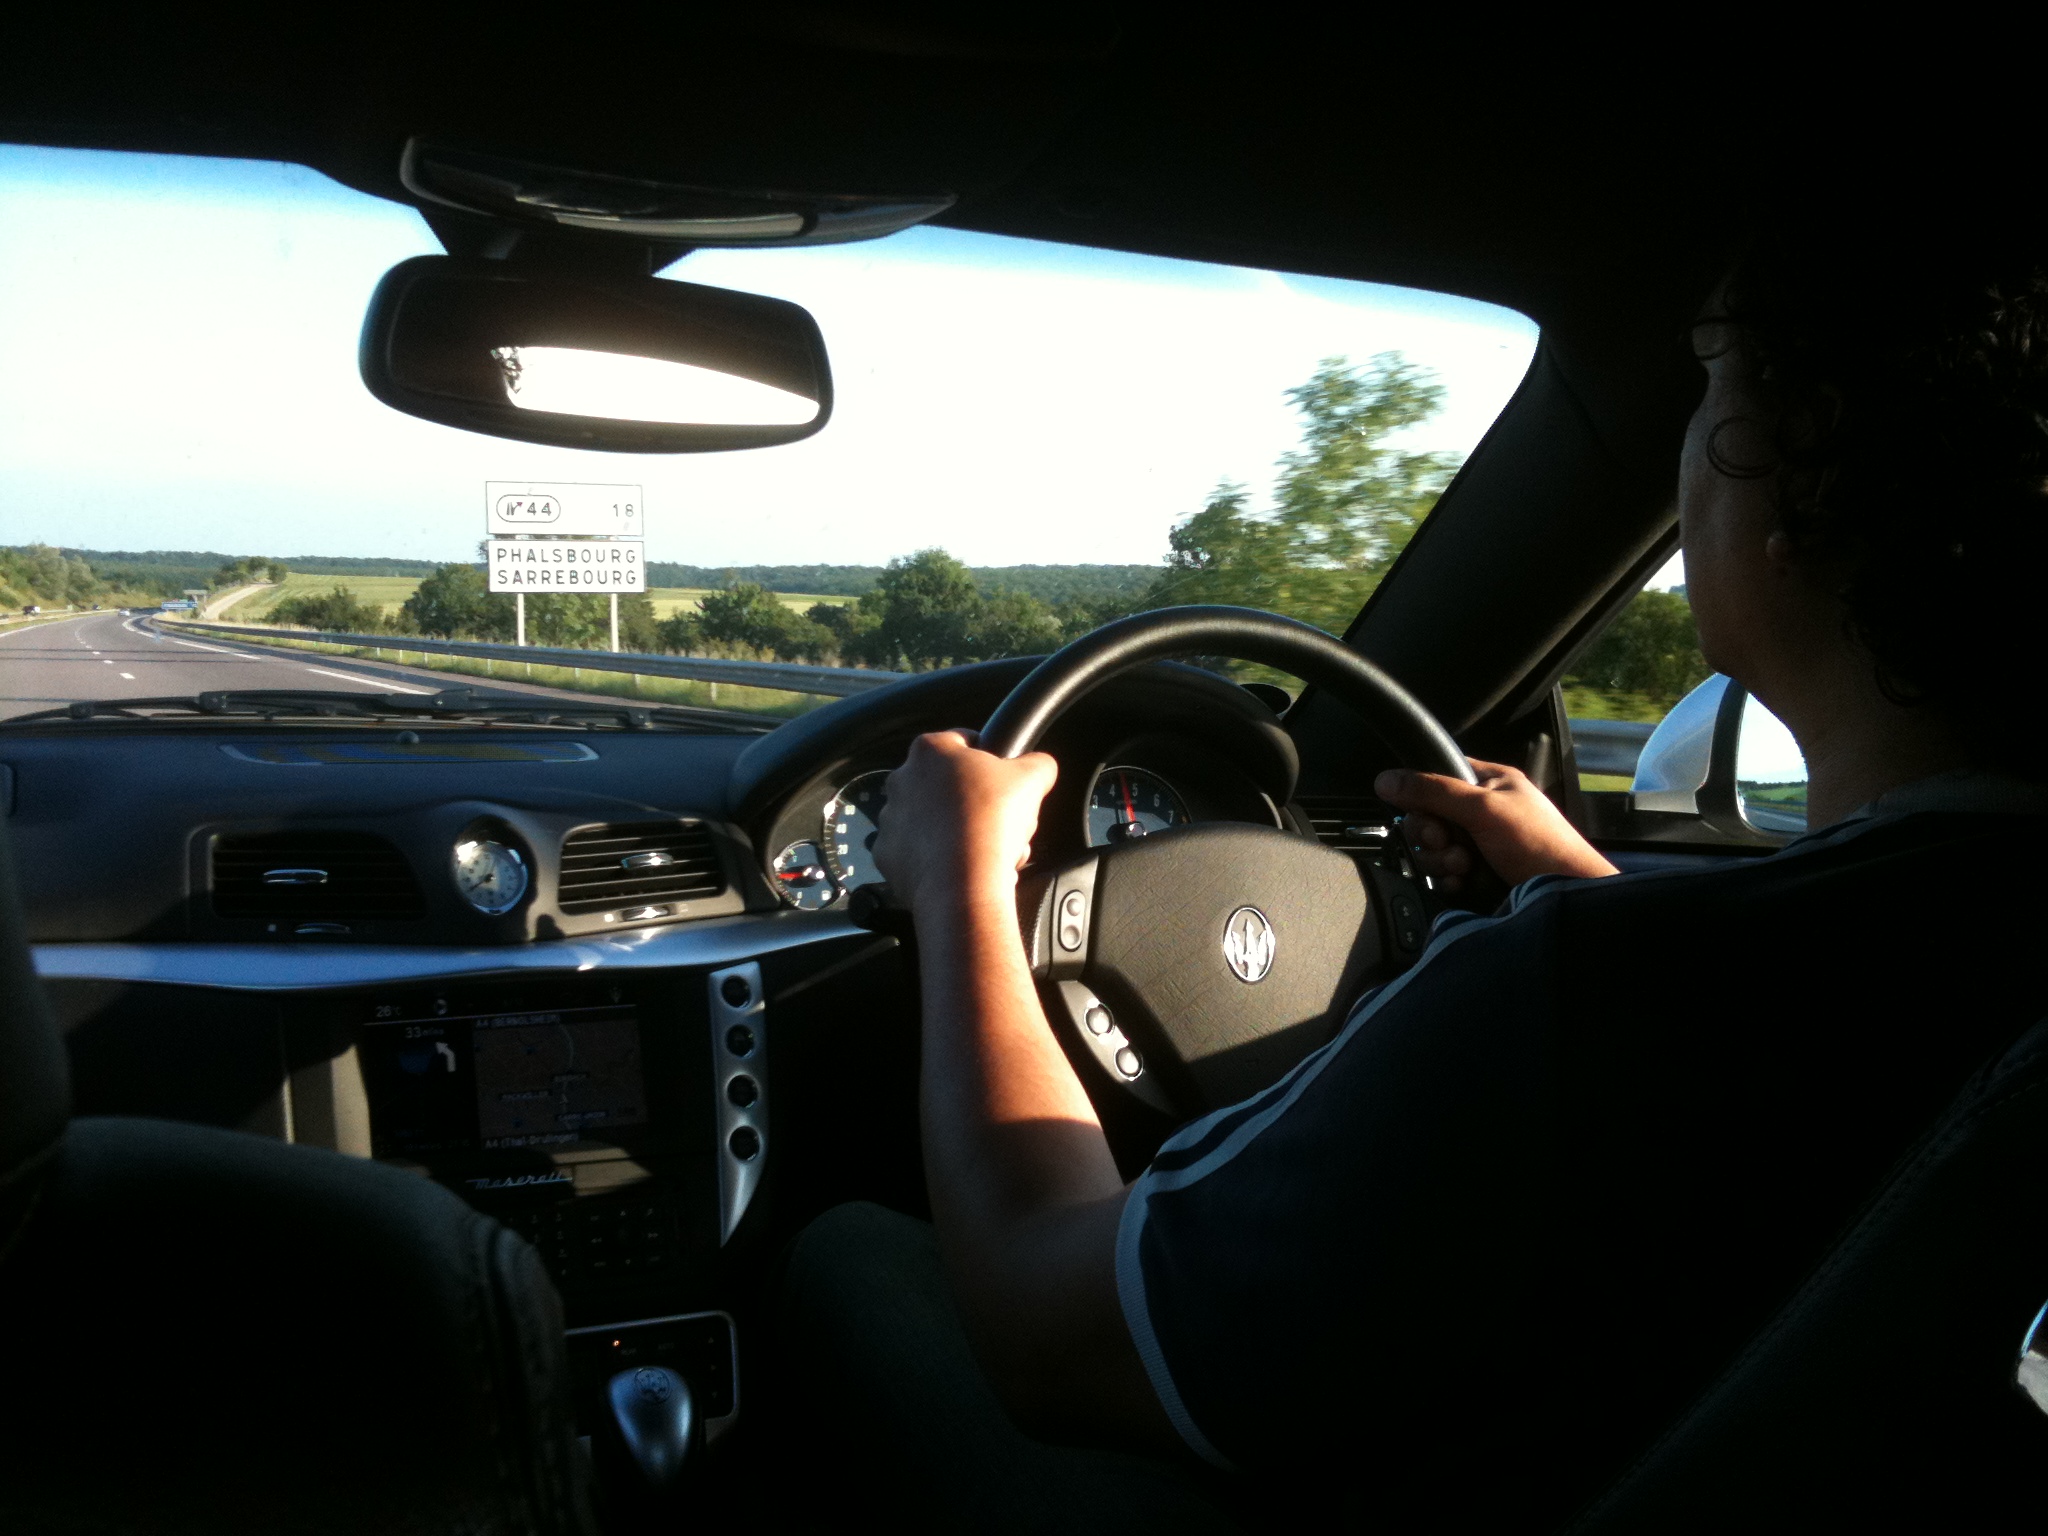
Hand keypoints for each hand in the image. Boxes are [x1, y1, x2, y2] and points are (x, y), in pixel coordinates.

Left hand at [872, 731, 1057, 914]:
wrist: (964, 882)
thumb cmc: (991, 821)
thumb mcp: (1033, 777)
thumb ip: (1037, 762)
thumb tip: (1039, 765)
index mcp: (930, 750)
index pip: (962, 742)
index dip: (988, 759)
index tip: (1002, 780)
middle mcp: (901, 780)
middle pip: (947, 785)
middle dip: (973, 801)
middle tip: (998, 820)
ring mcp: (890, 819)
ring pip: (932, 821)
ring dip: (955, 831)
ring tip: (984, 849)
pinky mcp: (887, 856)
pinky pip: (917, 853)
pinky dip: (937, 860)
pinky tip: (962, 866)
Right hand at [1375, 757, 1618, 892]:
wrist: (1562, 897)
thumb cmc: (1537, 843)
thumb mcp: (1484, 808)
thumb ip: (1433, 791)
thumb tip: (1385, 780)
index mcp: (1489, 783)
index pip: (1437, 775)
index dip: (1423, 793)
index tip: (1427, 811)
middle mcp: (1480, 812)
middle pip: (1426, 816)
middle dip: (1433, 834)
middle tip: (1451, 844)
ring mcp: (1476, 846)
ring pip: (1431, 849)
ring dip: (1442, 861)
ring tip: (1467, 866)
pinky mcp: (1473, 876)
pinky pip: (1440, 875)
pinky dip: (1448, 880)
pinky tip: (1464, 883)